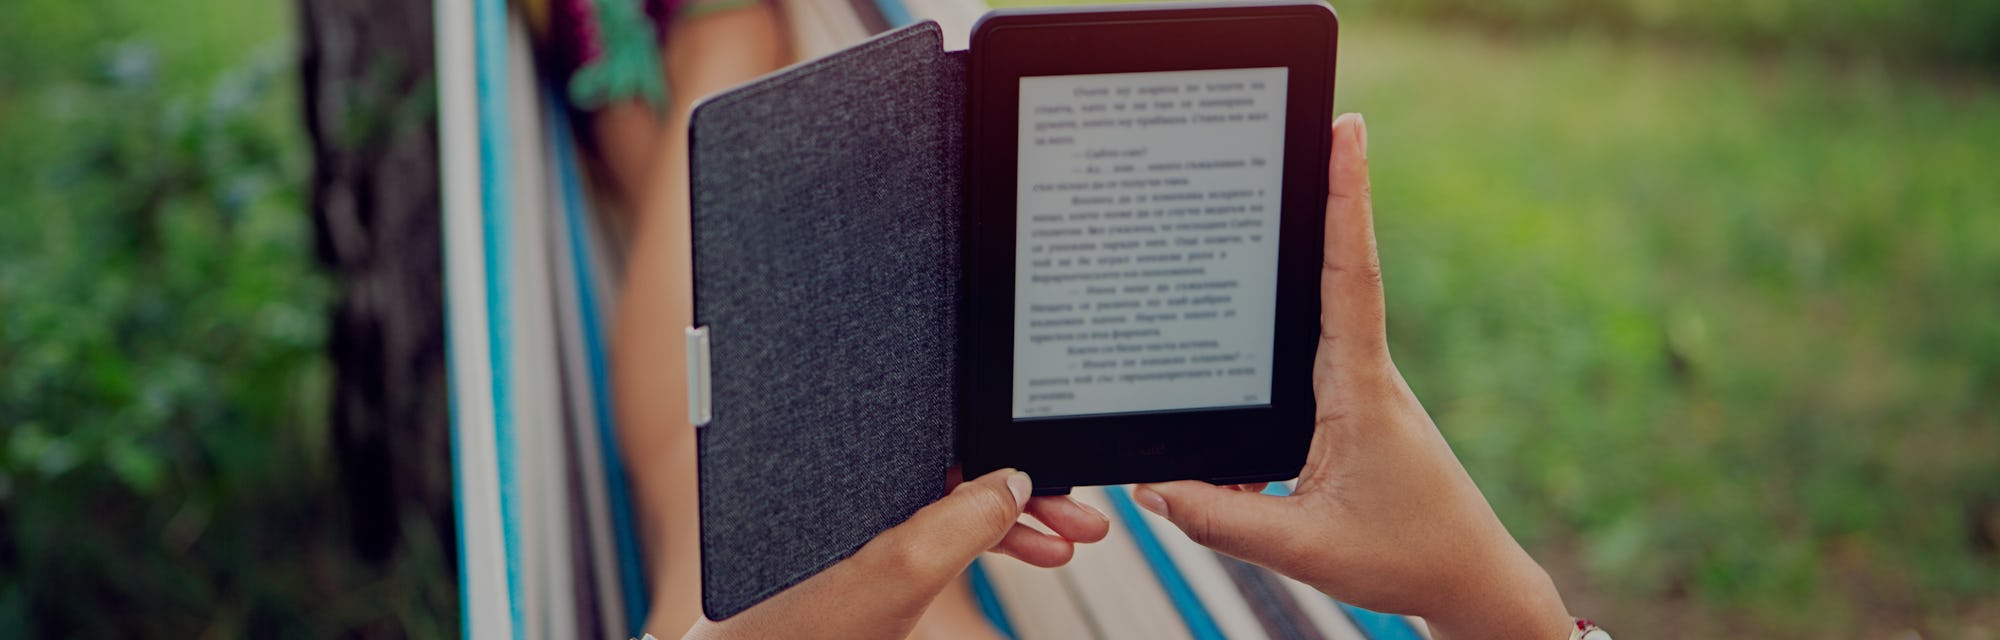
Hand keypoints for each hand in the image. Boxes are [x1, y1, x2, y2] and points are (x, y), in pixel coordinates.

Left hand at [683, 469, 1108, 638]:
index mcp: (856, 470)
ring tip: (1064, 546)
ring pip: (954, 508)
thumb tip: (1011, 483)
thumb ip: (954, 526)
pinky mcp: (856, 559)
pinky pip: (935, 539)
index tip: (1060, 478)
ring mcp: (857, 525)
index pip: (949, 441)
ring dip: (1014, 525)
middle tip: (1083, 522)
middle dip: (1028, 495)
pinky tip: (1019, 555)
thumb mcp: (891, 578)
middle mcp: (856, 487)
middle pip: (960, 471)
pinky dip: (981, 548)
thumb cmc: (792, 631)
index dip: (1011, 457)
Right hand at [1131, 114, 1573, 639]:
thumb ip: (1223, 519)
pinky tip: (1249, 355)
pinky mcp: (1353, 406)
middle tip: (1311, 127)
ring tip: (1279, 208)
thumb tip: (1153, 487)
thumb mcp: (1305, 547)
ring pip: (1316, 317)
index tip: (1345, 133)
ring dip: (1295, 269)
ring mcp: (1361, 386)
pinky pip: (1306, 359)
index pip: (1350, 276)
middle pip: (1336, 269)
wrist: (1470, 582)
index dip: (1346, 201)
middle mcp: (1365, 373)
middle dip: (1324, 196)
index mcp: (1360, 390)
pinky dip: (1273, 349)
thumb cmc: (1405, 557)